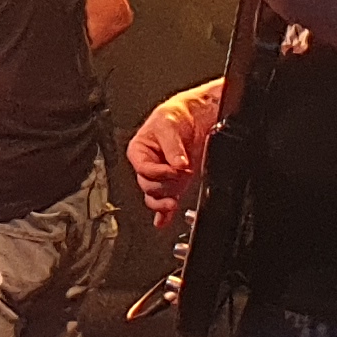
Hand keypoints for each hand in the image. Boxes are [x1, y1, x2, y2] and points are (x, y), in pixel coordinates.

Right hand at [127, 84, 221, 224]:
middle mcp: (149, 166)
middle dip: (164, 185)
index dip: (158, 172)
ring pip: (155, 197)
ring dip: (164, 201)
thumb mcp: (169, 124)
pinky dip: (163, 214)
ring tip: (173, 202)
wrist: (196, 117)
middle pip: (149, 186)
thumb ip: (173, 146)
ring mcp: (161, 177)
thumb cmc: (175, 115)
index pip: (143, 169)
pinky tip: (163, 221)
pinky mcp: (173, 185)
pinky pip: (163, 203)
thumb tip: (178, 164)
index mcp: (139, 150)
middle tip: (179, 176)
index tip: (173, 169)